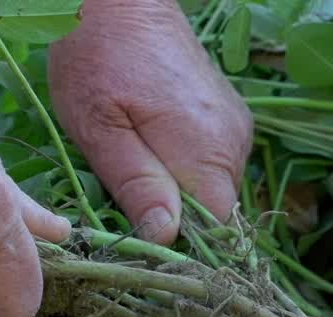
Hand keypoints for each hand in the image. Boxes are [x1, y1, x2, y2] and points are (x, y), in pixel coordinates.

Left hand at [48, 0, 252, 244]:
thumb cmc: (97, 57)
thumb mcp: (99, 127)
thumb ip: (136, 183)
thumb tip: (165, 235)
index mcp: (207, 150)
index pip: (216, 230)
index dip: (182, 243)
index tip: (143, 235)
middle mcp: (233, 142)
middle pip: (215, 214)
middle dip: (175, 217)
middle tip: (127, 194)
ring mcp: (235, 128)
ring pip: (212, 191)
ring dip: (177, 193)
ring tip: (136, 164)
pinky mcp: (227, 119)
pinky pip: (211, 166)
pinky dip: (183, 171)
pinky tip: (151, 148)